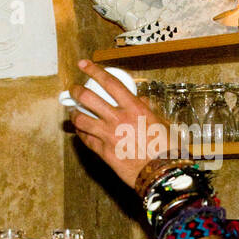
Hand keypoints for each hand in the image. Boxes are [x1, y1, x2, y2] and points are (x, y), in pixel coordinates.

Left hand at [68, 59, 173, 188]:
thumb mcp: (162, 122)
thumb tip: (143, 101)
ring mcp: (108, 135)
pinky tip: (81, 132)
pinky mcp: (103, 152)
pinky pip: (86, 139)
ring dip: (74, 114)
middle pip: (88, 98)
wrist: (160, 173)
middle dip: (76, 91)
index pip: (109, 83)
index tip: (84, 65)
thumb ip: (149, 109)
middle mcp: (118, 119)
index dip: (94, 71)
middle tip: (73, 90)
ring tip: (73, 112)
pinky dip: (81, 133)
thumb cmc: (166, 148)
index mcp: (134, 108)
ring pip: (81, 119)